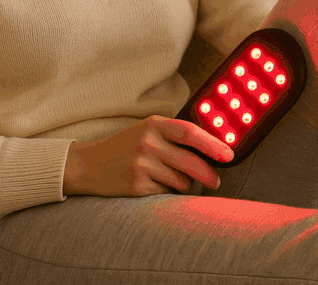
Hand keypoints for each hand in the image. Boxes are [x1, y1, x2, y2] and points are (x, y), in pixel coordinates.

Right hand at [63, 115, 233, 196]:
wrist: (88, 164)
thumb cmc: (126, 146)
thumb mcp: (148, 130)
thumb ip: (175, 135)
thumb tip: (213, 149)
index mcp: (155, 124)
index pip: (190, 133)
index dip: (213, 144)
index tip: (229, 155)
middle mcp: (148, 143)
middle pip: (191, 163)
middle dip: (208, 175)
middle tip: (216, 181)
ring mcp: (141, 165)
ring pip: (181, 182)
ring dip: (183, 185)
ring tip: (168, 178)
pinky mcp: (136, 186)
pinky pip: (165, 193)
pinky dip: (165, 192)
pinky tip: (151, 184)